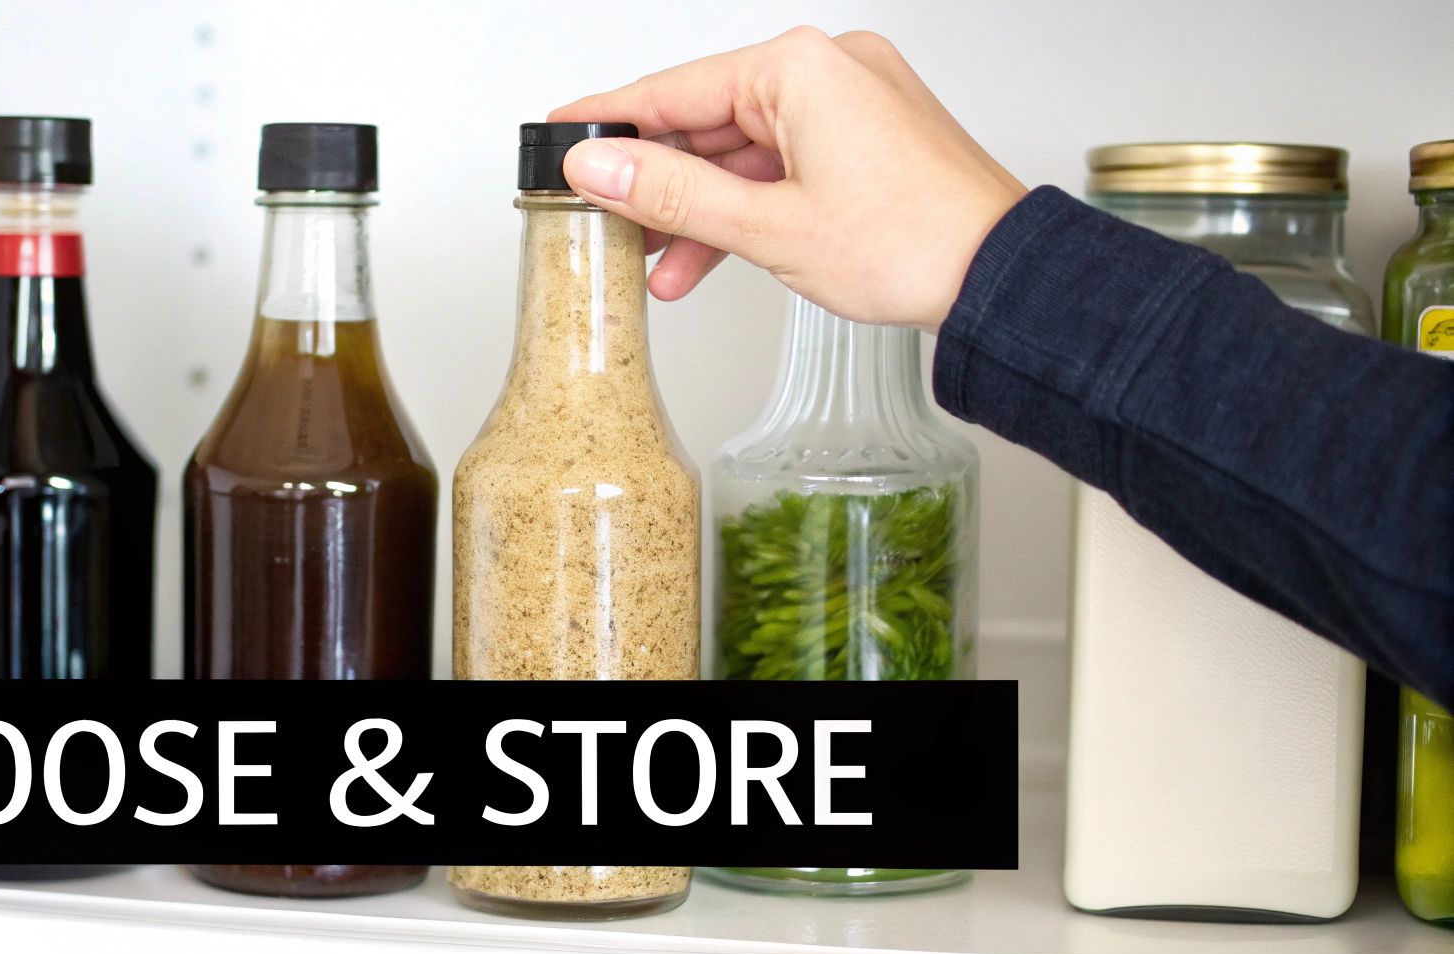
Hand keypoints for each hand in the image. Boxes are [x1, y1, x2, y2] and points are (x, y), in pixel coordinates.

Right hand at [550, 27, 1025, 332]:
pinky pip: (782, 165)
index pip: (672, 89)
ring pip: (744, 152)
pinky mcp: (865, 140)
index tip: (559, 137)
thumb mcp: (768, 227)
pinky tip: (709, 257)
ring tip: (659, 267)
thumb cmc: (912, 243)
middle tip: (604, 223)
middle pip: (707, 121)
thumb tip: (597, 165)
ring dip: (701, 210)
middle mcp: (827, 70)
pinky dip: (747, 208)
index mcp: (800, 68)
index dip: (609, 122)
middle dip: (659, 186)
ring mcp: (850, 104)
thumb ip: (671, 194)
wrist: (1000, 280)